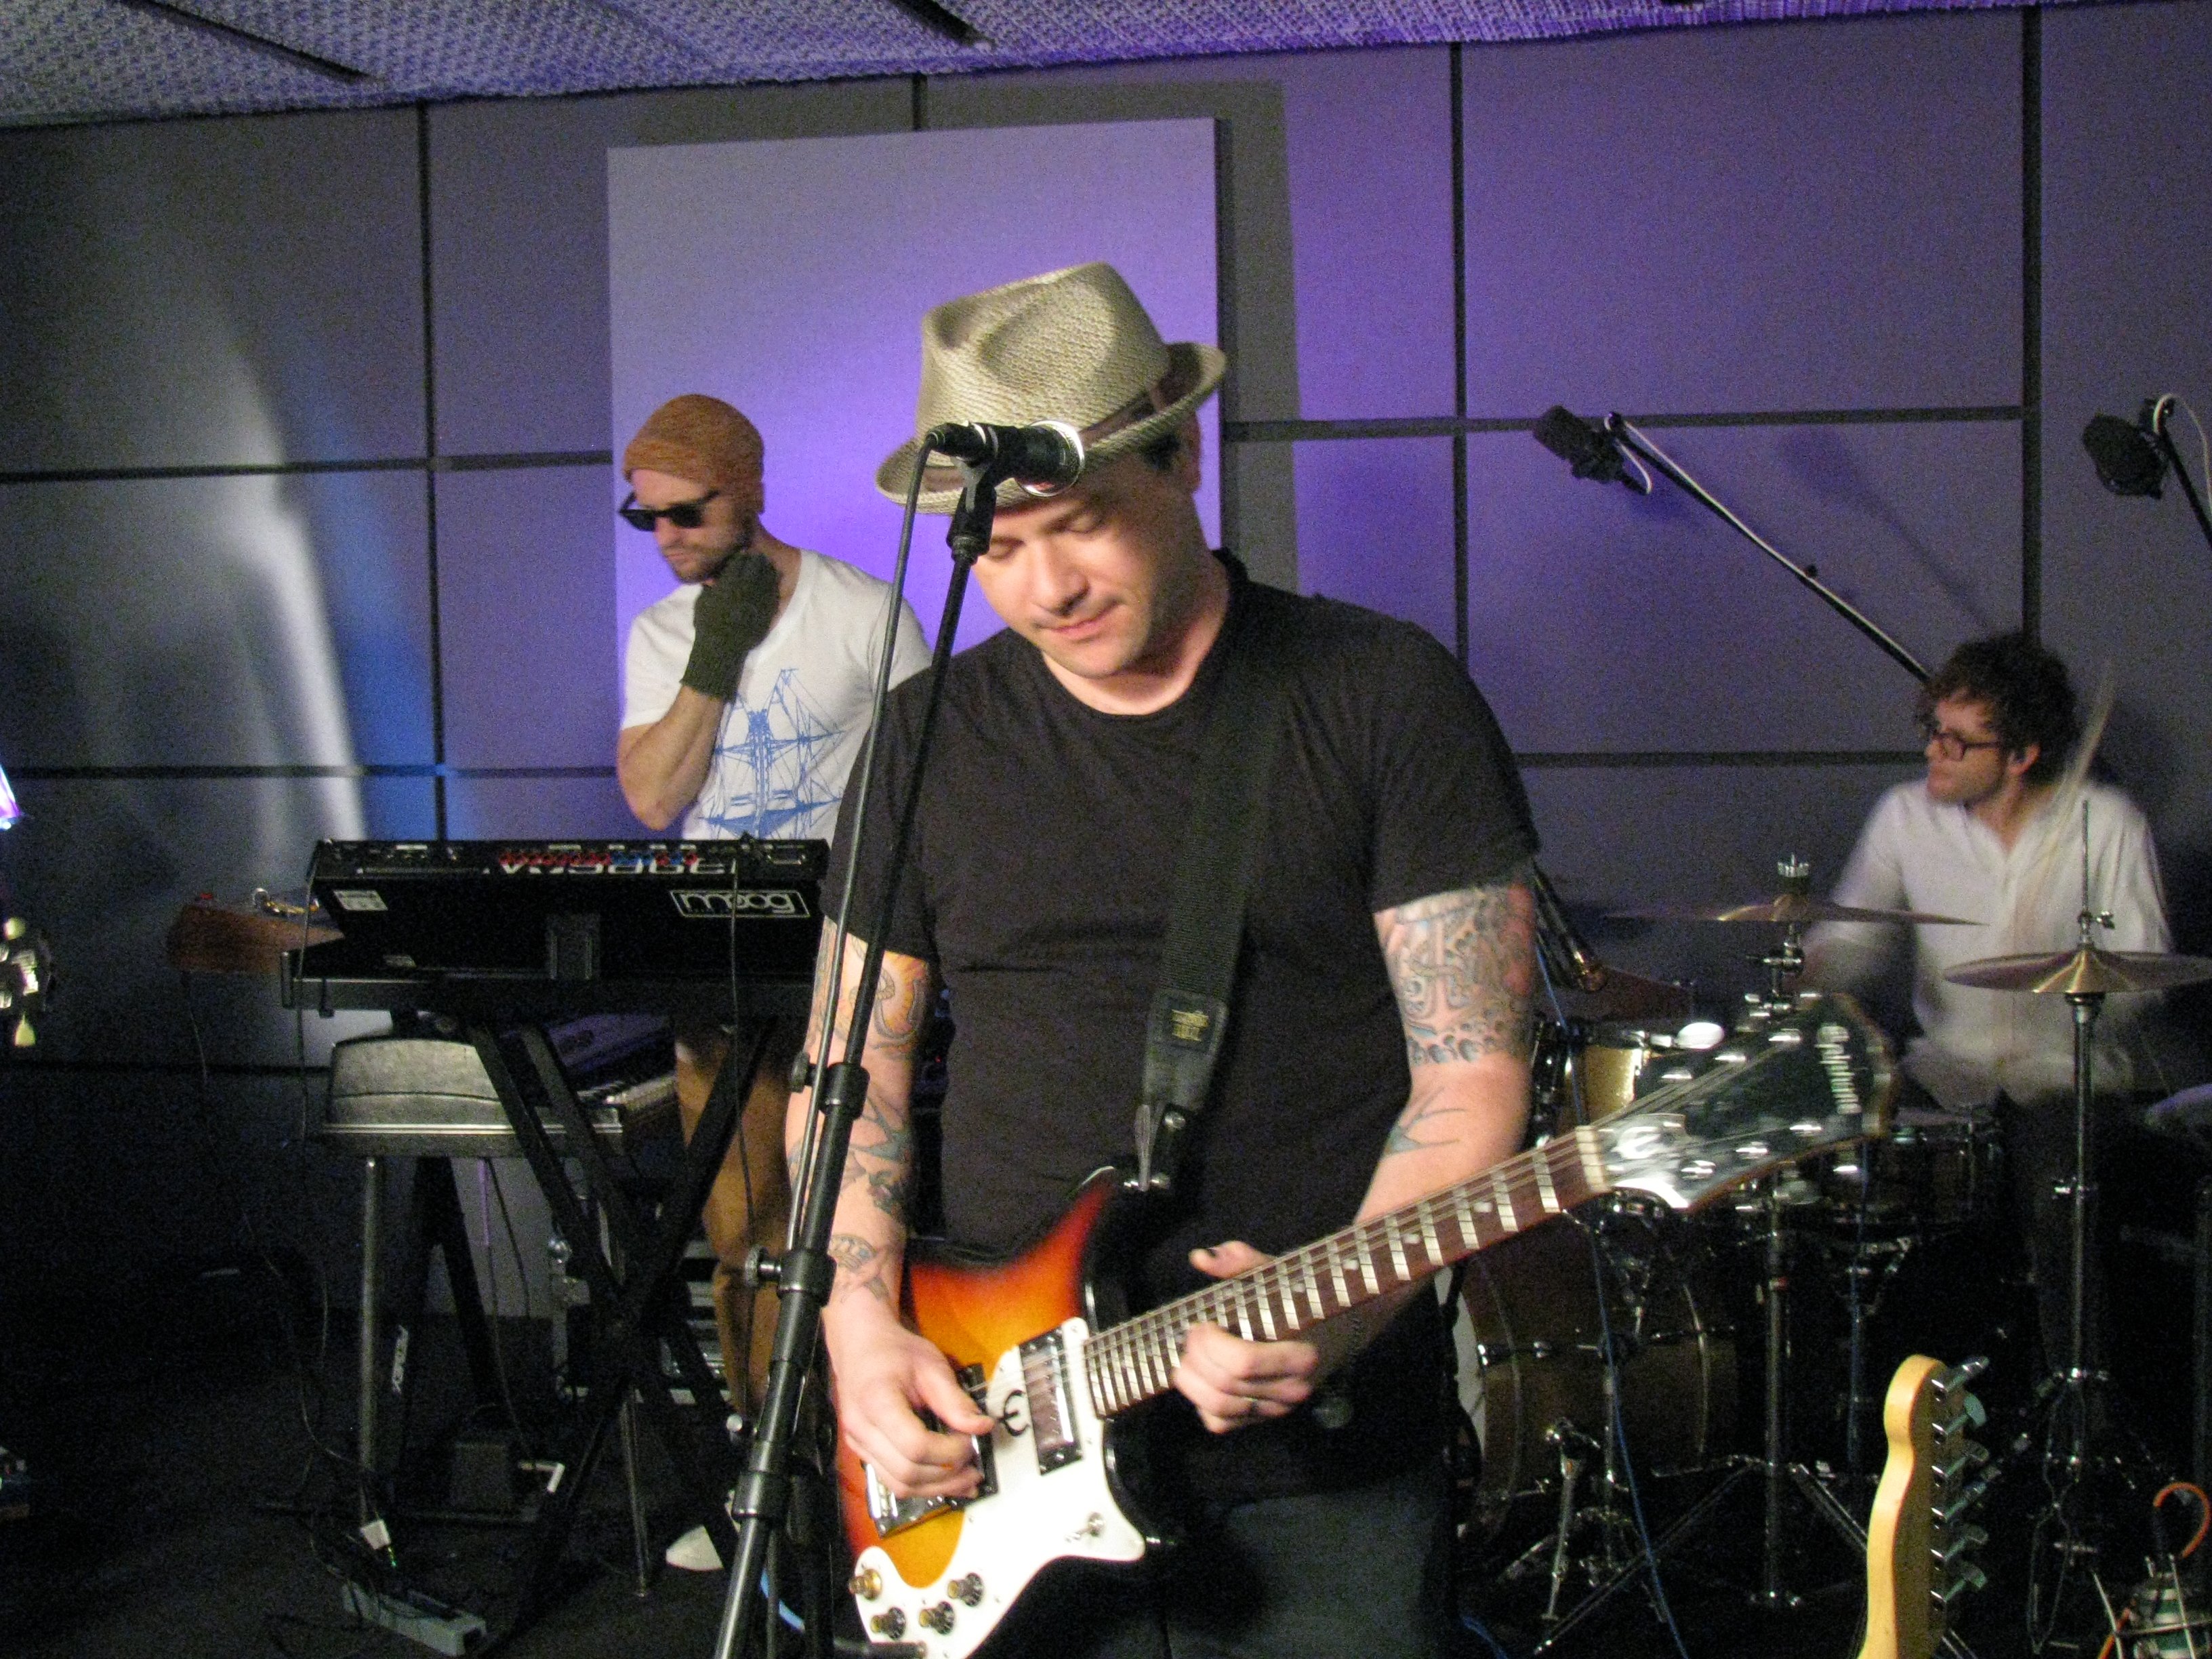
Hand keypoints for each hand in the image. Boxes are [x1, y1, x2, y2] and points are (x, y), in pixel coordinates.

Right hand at [680, 550, 779, 699]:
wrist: (722, 647)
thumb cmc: (708, 625)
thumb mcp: (704, 602)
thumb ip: (711, 588)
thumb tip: (713, 578)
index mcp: (729, 584)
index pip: (738, 563)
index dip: (741, 556)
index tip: (744, 552)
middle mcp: (745, 589)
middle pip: (755, 568)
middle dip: (756, 560)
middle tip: (758, 556)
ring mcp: (758, 599)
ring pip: (766, 579)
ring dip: (767, 571)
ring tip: (767, 566)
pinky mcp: (767, 611)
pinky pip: (772, 594)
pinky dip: (772, 587)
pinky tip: (772, 584)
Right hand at [822, 1295, 993, 1500]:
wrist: (860, 1346)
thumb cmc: (894, 1351)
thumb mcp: (930, 1366)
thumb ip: (955, 1400)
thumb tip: (982, 1427)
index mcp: (877, 1402)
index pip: (916, 1446)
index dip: (949, 1451)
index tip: (971, 1440)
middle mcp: (861, 1429)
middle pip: (907, 1474)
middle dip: (947, 1476)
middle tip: (974, 1465)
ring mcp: (857, 1444)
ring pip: (898, 1486)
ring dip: (936, 1489)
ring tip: (966, 1480)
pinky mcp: (861, 1452)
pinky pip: (892, 1480)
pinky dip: (921, 1485)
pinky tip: (944, 1479)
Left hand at [1171, 1241, 1320, 1433]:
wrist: (1340, 1327)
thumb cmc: (1303, 1296)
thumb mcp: (1278, 1273)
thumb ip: (1241, 1262)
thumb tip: (1200, 1258)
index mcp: (1302, 1355)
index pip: (1243, 1363)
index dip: (1211, 1343)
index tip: (1206, 1321)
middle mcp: (1293, 1390)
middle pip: (1224, 1384)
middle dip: (1196, 1355)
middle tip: (1193, 1331)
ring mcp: (1278, 1408)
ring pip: (1217, 1408)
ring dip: (1192, 1379)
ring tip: (1191, 1353)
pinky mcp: (1263, 1418)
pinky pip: (1220, 1423)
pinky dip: (1201, 1401)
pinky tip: (1202, 1376)